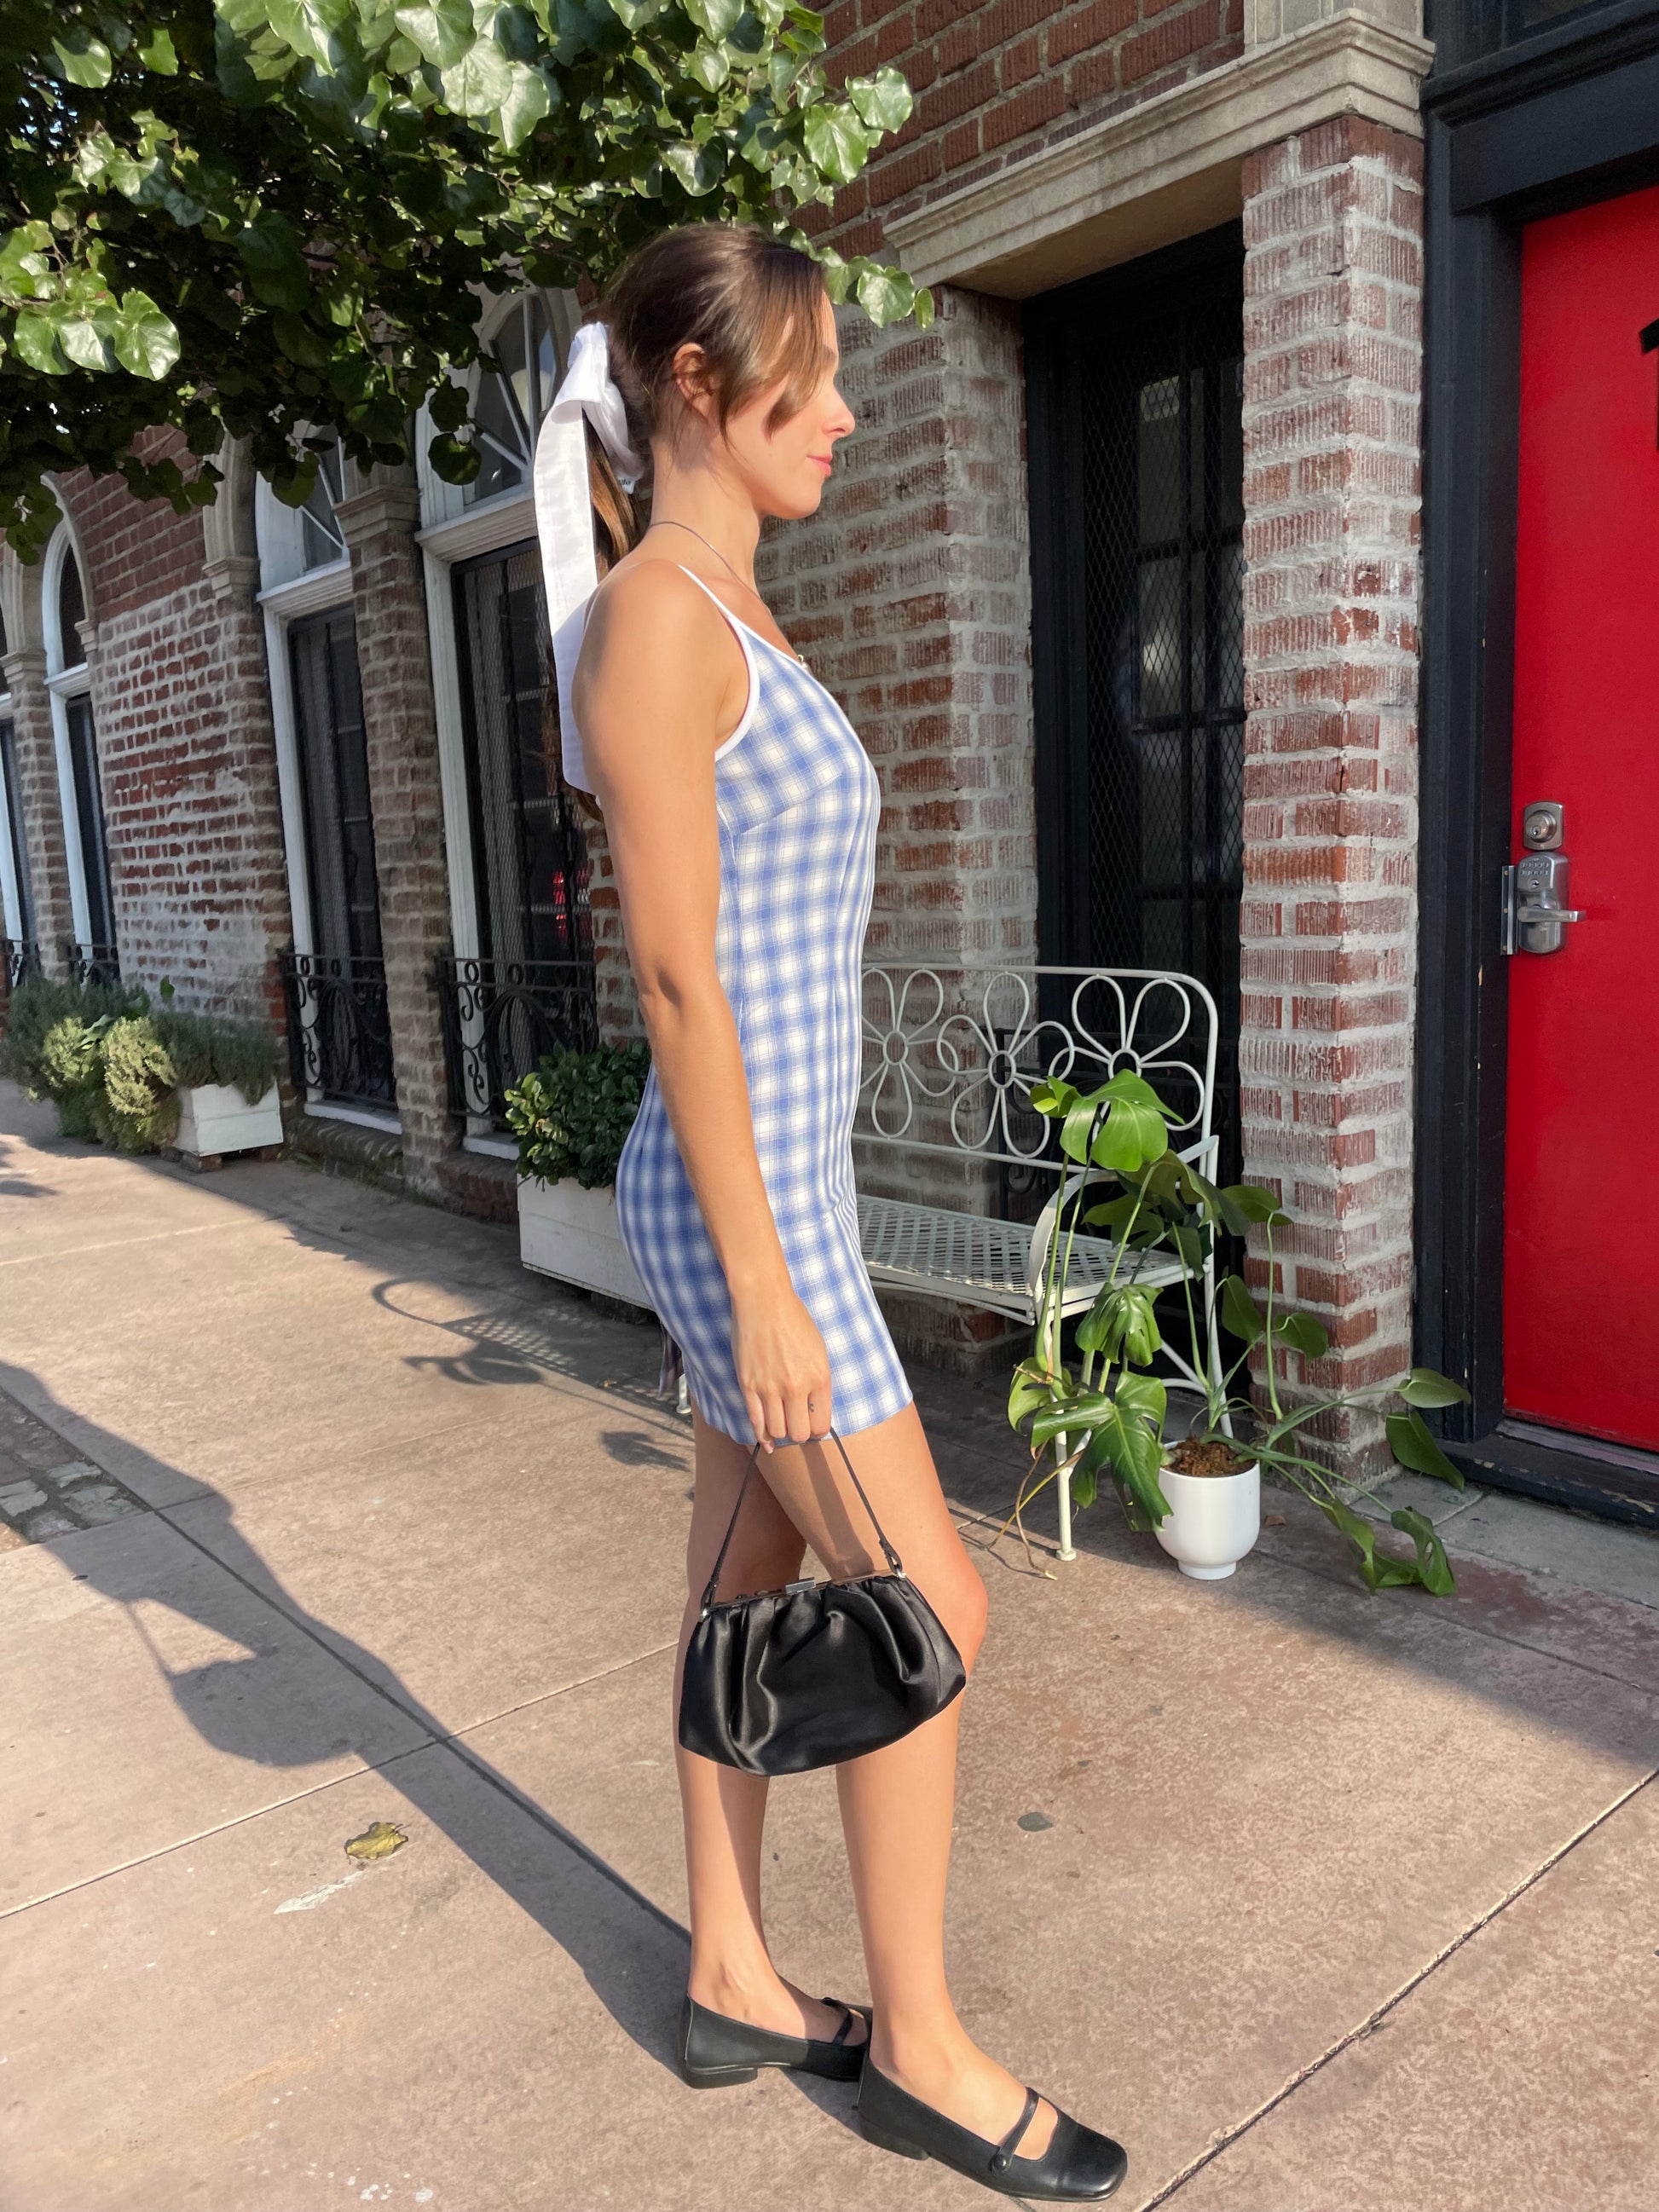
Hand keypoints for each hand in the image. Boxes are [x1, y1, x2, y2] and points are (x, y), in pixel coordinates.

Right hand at [730, 1284, 831, 1447]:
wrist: (764, 1300)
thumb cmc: (794, 1320)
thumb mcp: (819, 1350)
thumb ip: (818, 1382)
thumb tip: (814, 1408)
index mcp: (819, 1378)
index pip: (821, 1425)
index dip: (817, 1429)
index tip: (812, 1425)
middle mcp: (796, 1387)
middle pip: (799, 1433)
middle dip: (799, 1433)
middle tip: (796, 1424)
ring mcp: (770, 1388)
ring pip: (777, 1432)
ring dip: (780, 1433)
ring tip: (781, 1423)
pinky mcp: (748, 1385)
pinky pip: (755, 1421)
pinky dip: (760, 1435)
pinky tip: (764, 1441)